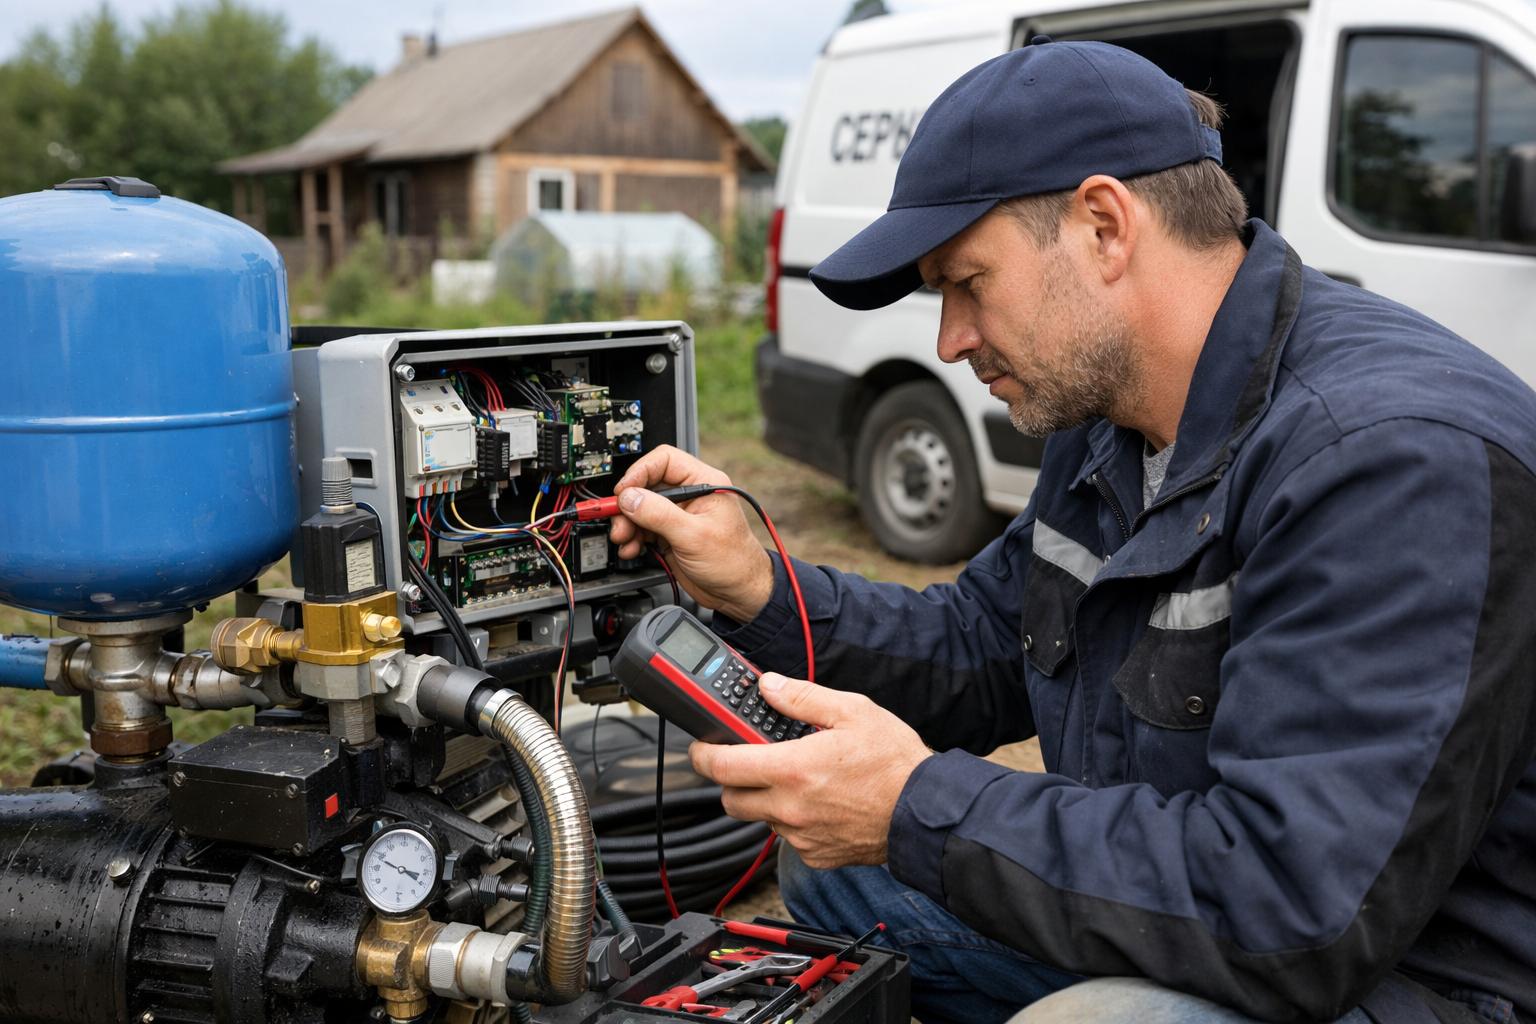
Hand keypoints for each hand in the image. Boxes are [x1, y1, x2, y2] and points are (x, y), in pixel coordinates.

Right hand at [610, 445, 774, 621]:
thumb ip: (659, 515)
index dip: (640, 472)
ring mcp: (678, 516)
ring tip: (625, 539)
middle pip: (647, 486)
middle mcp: (690, 496)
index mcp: (704, 483)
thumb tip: (630, 498)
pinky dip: (633, 538)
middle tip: (619, 522)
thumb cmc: (733, 562)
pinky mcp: (670, 535)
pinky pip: (643, 528)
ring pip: (641, 508)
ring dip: (627, 524)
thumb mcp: (694, 536)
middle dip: (629, 504)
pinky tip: (632, 549)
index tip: (623, 491)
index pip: (664, 461)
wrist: (738, 593)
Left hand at [689, 673, 931, 867]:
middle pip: (730, 800)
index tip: (702, 746)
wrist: (926, 812)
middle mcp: (789, 808)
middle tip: (749, 761)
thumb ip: (802, 698)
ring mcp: (801, 836)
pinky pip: (789, 838)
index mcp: (792, 769)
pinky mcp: (816, 855)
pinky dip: (794, 820)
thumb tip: (768, 686)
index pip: (720, 767)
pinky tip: (820, 802)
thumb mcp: (852, 711)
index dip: (702, 754)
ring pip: (761, 818)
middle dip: (731, 780)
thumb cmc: (894, 762)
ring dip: (766, 799)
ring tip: (798, 779)